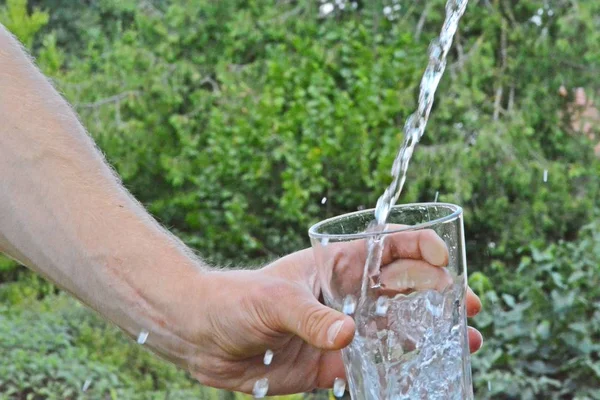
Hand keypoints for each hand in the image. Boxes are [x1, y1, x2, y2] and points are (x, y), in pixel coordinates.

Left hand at [182, 229, 481, 394]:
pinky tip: (427, 372)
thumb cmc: (234, 300)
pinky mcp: (331, 363)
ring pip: (398, 327)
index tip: (444, 255)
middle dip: (440, 290)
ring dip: (432, 331)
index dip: (418, 244)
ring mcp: (341, 329)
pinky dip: (402, 369)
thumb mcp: (272, 301)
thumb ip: (309, 318)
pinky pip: (375, 366)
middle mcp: (344, 295)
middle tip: (469, 304)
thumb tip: (348, 337)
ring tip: (467, 340)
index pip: (385, 244)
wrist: (204, 337)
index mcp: (334, 265)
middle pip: (403, 287)